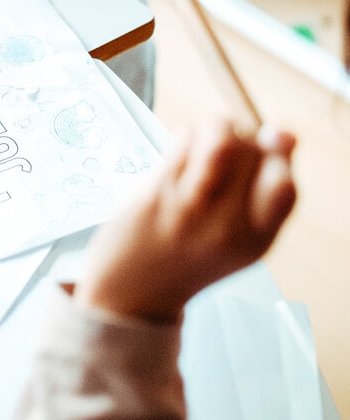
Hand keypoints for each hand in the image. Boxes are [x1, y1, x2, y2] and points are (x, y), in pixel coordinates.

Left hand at [74, 120, 296, 323]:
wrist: (134, 290)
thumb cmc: (192, 252)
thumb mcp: (240, 237)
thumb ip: (266, 192)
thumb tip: (285, 132)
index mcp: (256, 241)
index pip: (286, 186)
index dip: (279, 157)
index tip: (262, 154)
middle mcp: (227, 228)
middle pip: (253, 153)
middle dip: (244, 137)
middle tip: (224, 151)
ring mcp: (190, 210)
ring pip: (222, 138)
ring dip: (215, 129)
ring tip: (204, 144)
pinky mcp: (157, 193)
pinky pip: (185, 139)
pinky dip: (188, 135)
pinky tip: (181, 152)